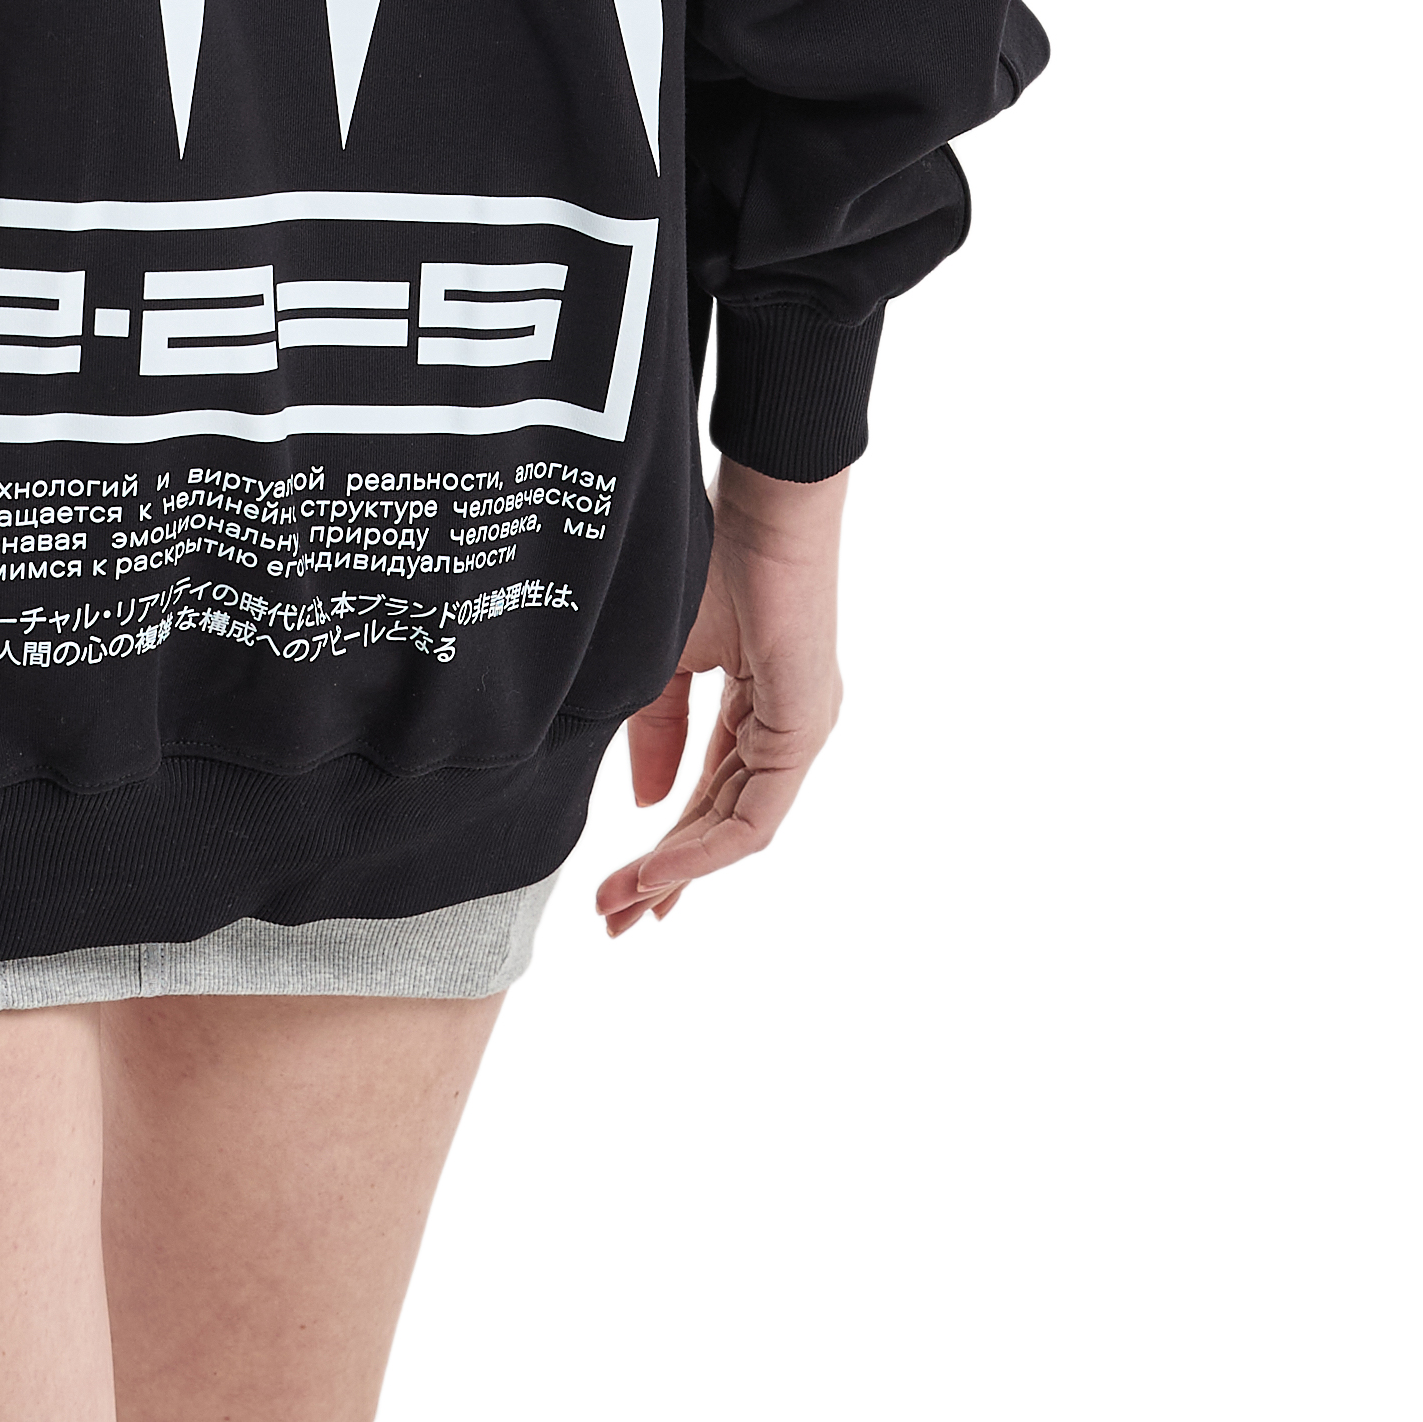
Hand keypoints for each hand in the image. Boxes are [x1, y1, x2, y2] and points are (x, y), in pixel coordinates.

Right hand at [596, 460, 846, 935]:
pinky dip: (706, 847)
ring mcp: (801, 730)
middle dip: (666, 876)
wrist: (758, 502)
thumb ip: (655, 729)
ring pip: (738, 829)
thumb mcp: (662, 658)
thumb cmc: (711, 555)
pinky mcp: (807, 728)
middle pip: (721, 822)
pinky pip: (757, 814)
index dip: (663, 843)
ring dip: (679, 872)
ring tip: (625, 904)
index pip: (708, 792)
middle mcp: (784, 727)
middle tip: (615, 921)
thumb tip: (648, 804)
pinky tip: (661, 867)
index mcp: (755, 705)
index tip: (615, 887)